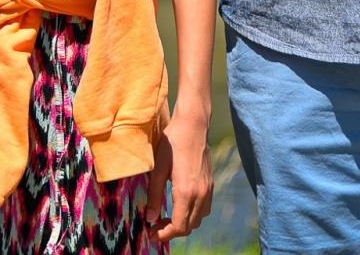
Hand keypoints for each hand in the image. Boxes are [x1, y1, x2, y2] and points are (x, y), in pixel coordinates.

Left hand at [147, 109, 211, 240]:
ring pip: (198, 220)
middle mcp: (200, 194)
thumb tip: (149, 217)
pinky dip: (192, 214)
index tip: (151, 233)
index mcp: (186, 192)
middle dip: (171, 231)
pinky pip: (204, 209)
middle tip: (154, 225)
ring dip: (183, 223)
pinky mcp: (210, 184)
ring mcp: (208, 190)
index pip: (179, 227)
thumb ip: (153, 195)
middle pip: (189, 227)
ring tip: (166, 217)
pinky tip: (179, 206)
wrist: (193, 125)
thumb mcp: (157, 168)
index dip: (164, 234)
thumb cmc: (172, 142)